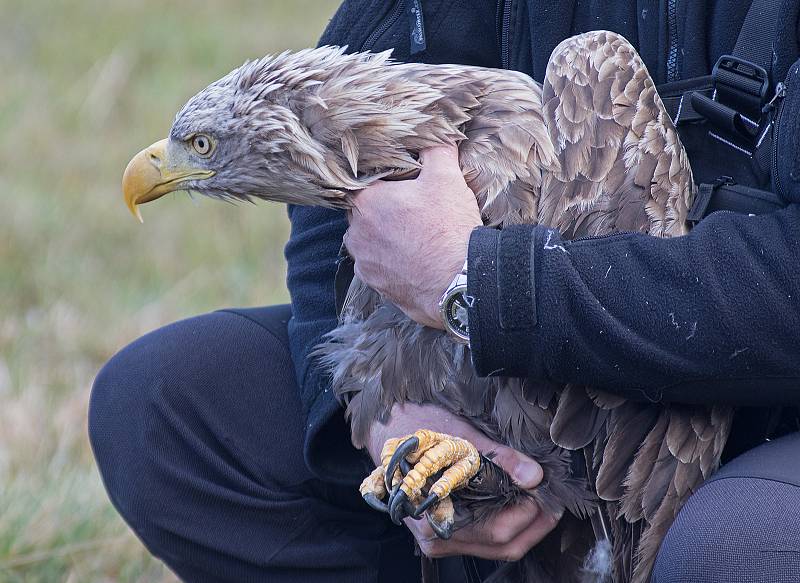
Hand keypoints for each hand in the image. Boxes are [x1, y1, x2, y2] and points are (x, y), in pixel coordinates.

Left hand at [347, 146, 481, 327]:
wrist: (458, 282)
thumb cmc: (448, 229)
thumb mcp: (447, 178)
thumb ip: (436, 149)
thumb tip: (437, 132)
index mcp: (366, 201)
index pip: (364, 182)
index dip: (384, 182)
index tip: (401, 185)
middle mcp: (356, 231)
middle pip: (365, 212)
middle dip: (384, 209)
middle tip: (412, 210)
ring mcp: (363, 260)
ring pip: (368, 240)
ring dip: (384, 236)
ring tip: (413, 236)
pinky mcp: (374, 283)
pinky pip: (376, 265)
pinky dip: (390, 261)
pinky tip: (411, 258)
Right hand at [367, 403, 559, 560]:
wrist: (381, 429)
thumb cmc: (413, 429)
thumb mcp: (458, 435)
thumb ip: (498, 458)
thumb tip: (534, 476)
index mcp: (436, 516)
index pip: (499, 530)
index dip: (532, 514)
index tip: (551, 491)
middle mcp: (436, 535)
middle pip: (502, 545)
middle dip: (535, 524)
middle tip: (556, 499)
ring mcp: (438, 537)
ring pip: (495, 546)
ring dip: (524, 526)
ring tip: (541, 500)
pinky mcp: (441, 530)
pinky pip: (482, 538)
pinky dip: (505, 524)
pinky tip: (516, 503)